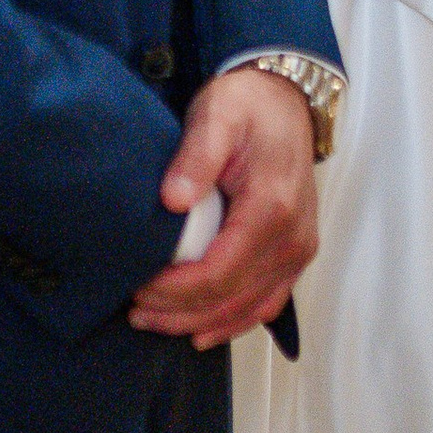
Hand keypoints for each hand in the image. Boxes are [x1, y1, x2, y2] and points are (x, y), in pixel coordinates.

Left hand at [130, 67, 317, 348]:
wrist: (284, 100)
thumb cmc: (248, 108)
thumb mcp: (216, 117)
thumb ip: (195, 158)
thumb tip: (173, 200)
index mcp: (273, 209)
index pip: (219, 273)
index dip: (175, 290)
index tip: (138, 288)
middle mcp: (293, 238)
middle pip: (231, 298)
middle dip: (178, 312)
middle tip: (134, 309)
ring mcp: (298, 250)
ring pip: (248, 308)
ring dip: (200, 322)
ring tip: (154, 321)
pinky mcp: (295, 255)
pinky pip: (267, 303)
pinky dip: (234, 322)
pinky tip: (202, 331)